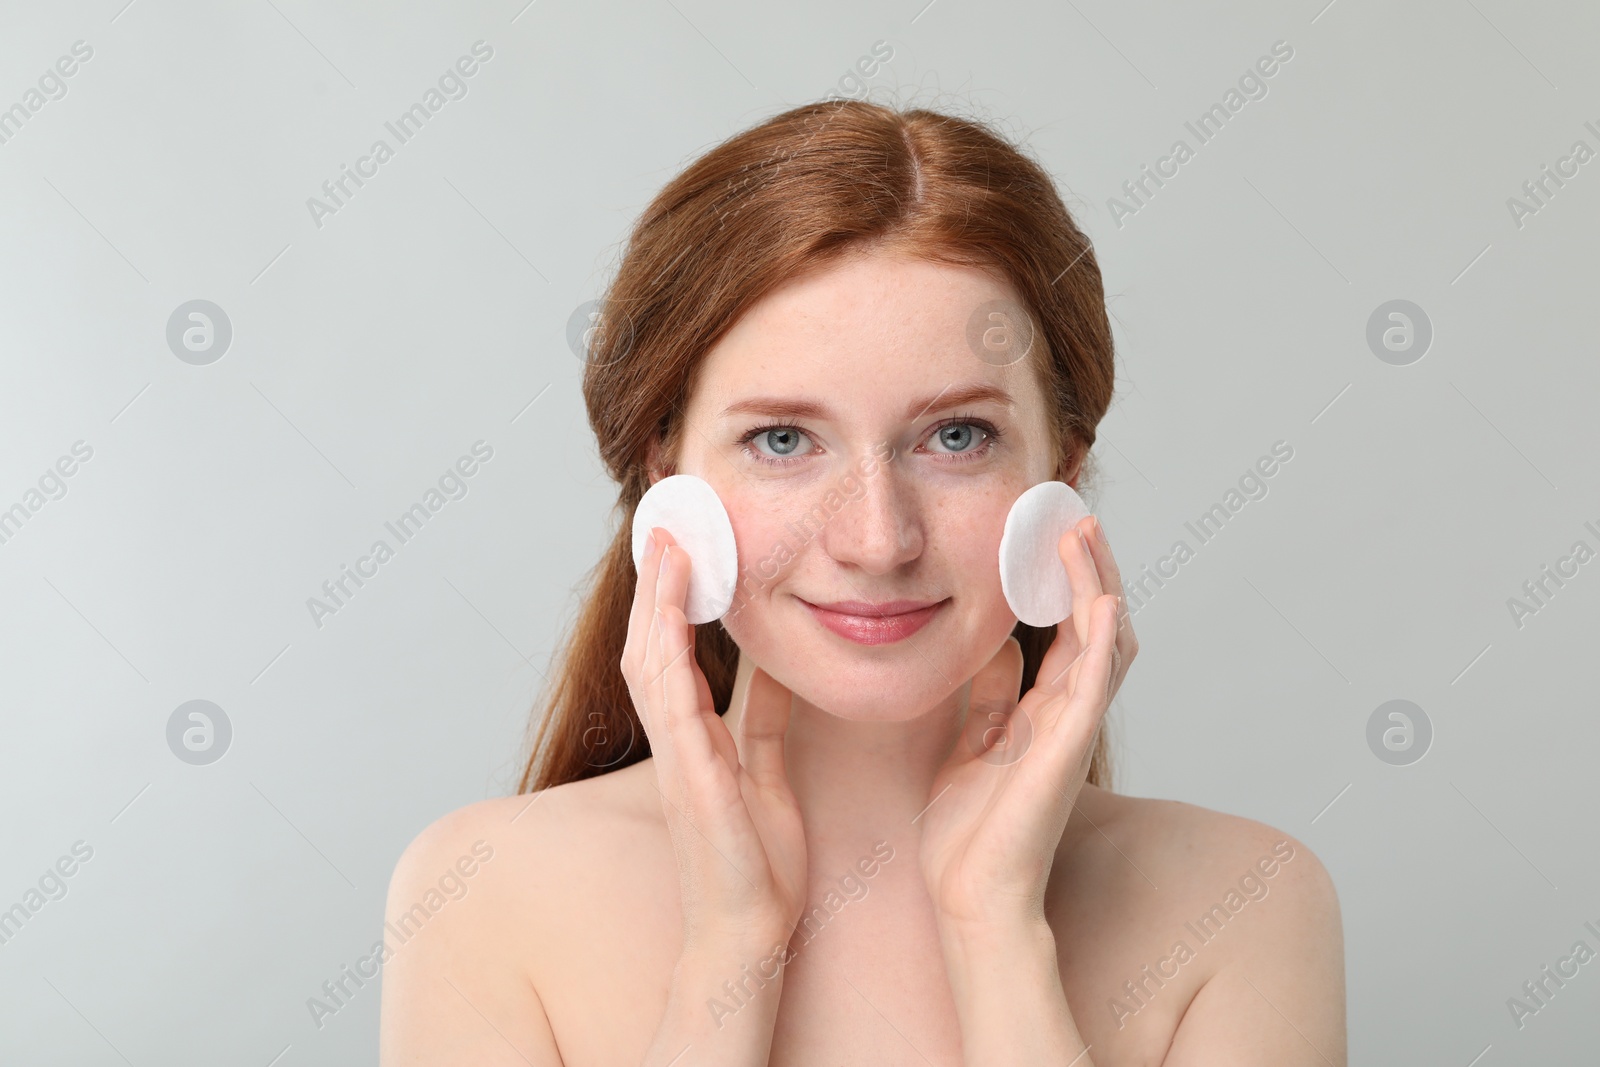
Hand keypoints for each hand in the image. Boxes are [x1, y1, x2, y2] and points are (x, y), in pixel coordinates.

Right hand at [623, 526, 808, 951]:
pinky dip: (668, 652)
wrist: (747, 936)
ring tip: (668, 547)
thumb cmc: (756, 865)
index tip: (686, 543)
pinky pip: (670, 703)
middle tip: (668, 524)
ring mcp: (674, 759)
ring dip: (656, 603)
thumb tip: (776, 664)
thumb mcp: (768, 772)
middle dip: (657, 584)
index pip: (673, 651)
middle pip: (650, 645)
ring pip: (650, 663)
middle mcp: (675, 742)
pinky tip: (676, 613)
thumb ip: (765, 719)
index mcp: (694, 739)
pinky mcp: (688, 779)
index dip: (673, 597)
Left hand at [918, 515, 1137, 929]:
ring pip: (1103, 642)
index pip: (1065, 629)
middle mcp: (1065, 713)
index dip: (1061, 579)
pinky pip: (1094, 685)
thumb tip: (997, 647)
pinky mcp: (1067, 750)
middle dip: (1088, 568)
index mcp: (1042, 711)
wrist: (970, 893)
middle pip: (1094, 624)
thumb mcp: (972, 743)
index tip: (1048, 530)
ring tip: (1083, 532)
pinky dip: (1100, 641)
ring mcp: (1071, 729)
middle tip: (1075, 515)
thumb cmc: (968, 831)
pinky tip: (1101, 599)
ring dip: (1097, 584)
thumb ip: (991, 697)